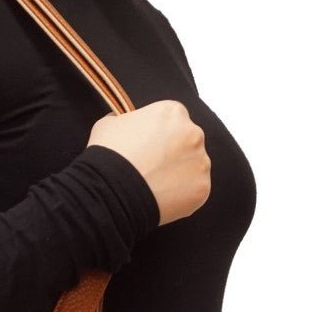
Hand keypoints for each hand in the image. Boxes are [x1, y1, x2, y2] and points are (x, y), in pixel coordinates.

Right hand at [87, 99, 210, 224]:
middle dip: (173, 156)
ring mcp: (201, 161)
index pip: (172, 123)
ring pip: (193, 168)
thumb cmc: (108, 156)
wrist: (110, 191)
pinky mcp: (202, 188)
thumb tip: (122, 123)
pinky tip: (161, 199)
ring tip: (155, 187)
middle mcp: (194, 133)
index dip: (158, 138)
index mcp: (173, 112)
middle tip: (152, 171)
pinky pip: (194, 191)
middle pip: (187, 144)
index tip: (147, 151)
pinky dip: (181, 197)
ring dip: (179, 176)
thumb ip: (124, 121)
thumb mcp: (108, 125)